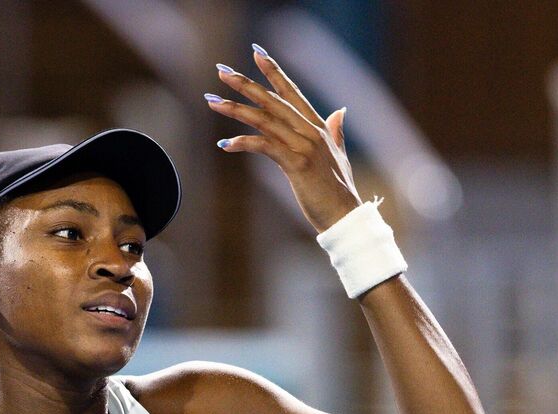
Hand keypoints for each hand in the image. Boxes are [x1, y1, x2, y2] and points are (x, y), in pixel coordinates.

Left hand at [205, 44, 361, 232]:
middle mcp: (311, 131)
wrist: (346, 216)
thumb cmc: (338, 191)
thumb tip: (340, 111)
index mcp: (319, 127)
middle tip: (221, 71)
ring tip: (212, 101)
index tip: (256, 53)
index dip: (274, 72)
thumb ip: (336, 132)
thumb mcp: (338, 156)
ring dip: (235, 109)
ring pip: (264, 120)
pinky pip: (264, 146)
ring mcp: (304, 146)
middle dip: (245, 84)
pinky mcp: (296, 163)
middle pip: (273, 100)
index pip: (292, 92)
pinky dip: (243, 143)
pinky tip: (224, 144)